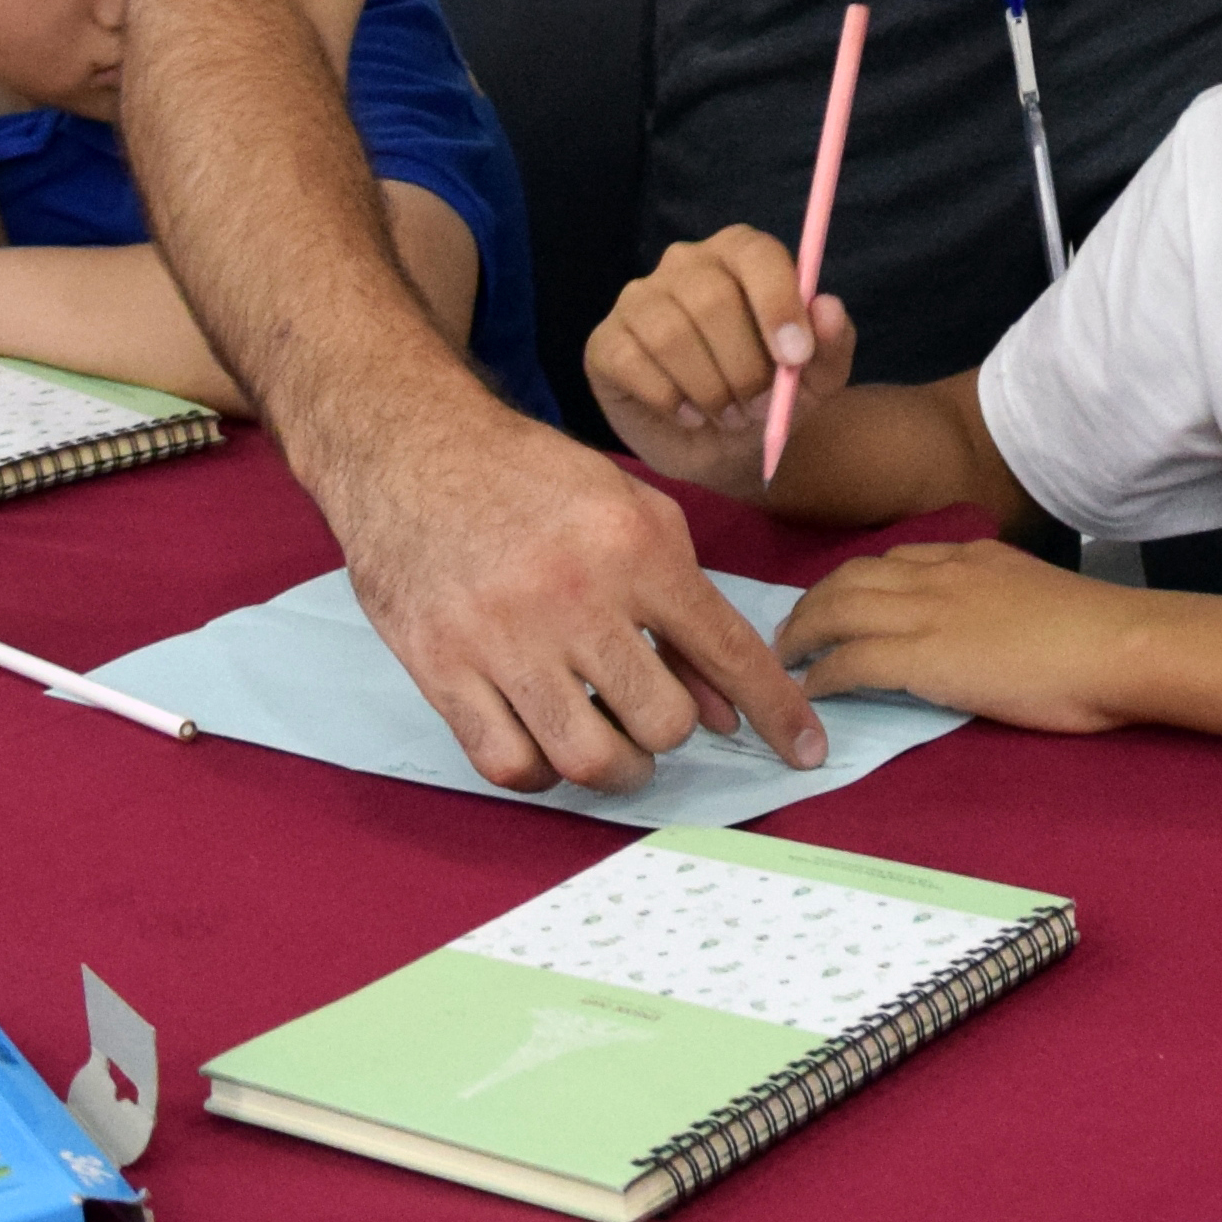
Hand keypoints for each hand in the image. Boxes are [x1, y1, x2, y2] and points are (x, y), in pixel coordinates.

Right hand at [311, 383, 827, 789]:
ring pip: (589, 757)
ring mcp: (503, 638)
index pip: (726, 648)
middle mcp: (575, 596)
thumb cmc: (535, 480)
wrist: (415, 449)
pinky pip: (509, 763)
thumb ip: (683, 609)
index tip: (806, 750)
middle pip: (660, 719)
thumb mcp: (632, 514)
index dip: (776, 709)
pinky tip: (548, 744)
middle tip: (653, 717)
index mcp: (635, 547)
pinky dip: (542, 772)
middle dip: (670, 732)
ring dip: (617, 770)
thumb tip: (725, 707)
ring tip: (615, 749)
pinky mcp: (442, 669)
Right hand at [586, 226, 849, 500]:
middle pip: (711, 298)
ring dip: (709, 388)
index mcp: (742, 255)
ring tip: (728, 414)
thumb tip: (827, 306)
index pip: (755, 253)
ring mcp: (639, 299)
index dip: (777, 303)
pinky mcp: (606, 342)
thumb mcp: (816, 380)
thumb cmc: (770, 398)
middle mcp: (686, 264)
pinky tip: (689, 415)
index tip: (795, 358)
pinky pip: (632, 362)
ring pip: (671, 333)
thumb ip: (832, 343)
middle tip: (758, 407)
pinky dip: (669, 399)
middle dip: (744, 365)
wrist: (721, 448)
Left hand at [781, 539, 1141, 732]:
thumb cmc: (1096, 633)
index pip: (896, 558)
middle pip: (852, 577)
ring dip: (804, 632)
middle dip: (813, 602)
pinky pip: (854, 661)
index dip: (857, 581)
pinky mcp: (924, 658)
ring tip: (786, 657)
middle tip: (793, 629)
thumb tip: (986, 626)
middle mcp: (941, 574)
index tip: (839, 601)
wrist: (1116, 646)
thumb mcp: (1035, 591)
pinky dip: (824, 674)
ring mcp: (930, 613)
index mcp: (972, 556)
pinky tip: (811, 690)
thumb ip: (1000, 599)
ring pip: (840, 609)